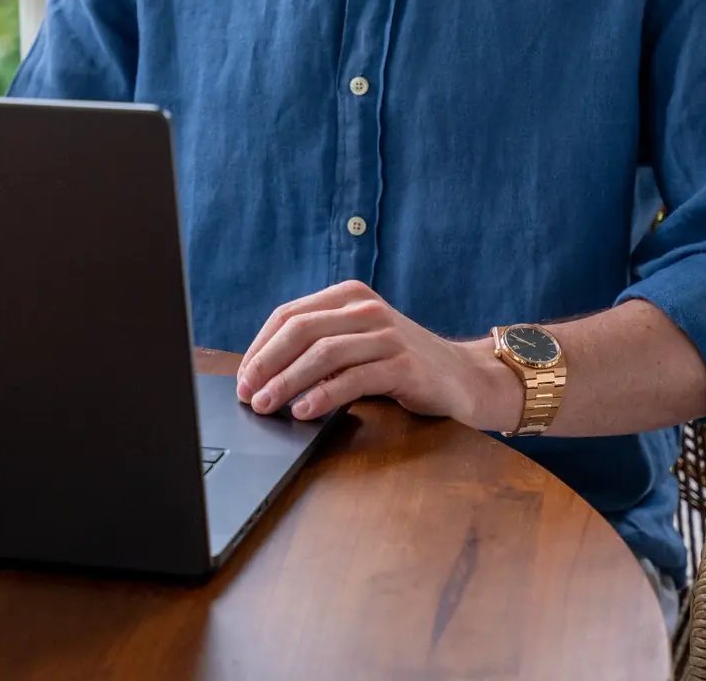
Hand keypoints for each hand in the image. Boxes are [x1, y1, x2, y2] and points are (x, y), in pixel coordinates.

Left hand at [235, 279, 484, 422]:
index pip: (289, 315)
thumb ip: (321, 344)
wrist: (462, 375)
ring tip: (267, 405)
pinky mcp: (402, 364)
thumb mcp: (358, 340)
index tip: (243, 377)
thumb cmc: (400, 361)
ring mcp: (386, 334)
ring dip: (287, 381)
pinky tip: (304, 411)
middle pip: (301, 330)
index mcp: (349, 295)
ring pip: (323, 353)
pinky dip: (323, 395)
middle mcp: (366, 308)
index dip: (260, 346)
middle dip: (266, 363)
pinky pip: (353, 378)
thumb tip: (264, 373)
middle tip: (247, 393)